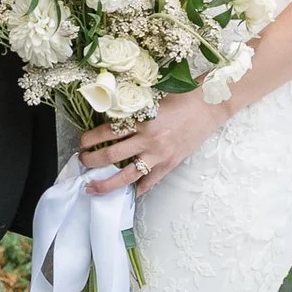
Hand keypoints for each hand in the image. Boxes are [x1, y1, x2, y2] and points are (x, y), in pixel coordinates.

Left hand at [79, 92, 219, 196]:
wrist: (209, 107)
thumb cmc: (182, 97)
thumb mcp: (152, 100)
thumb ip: (134, 111)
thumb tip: (112, 123)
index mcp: (141, 118)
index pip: (106, 132)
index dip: (89, 139)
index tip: (82, 143)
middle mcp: (147, 138)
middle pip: (110, 155)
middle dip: (91, 161)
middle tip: (82, 162)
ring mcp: (158, 154)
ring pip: (126, 175)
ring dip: (106, 184)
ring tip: (92, 188)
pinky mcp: (169, 164)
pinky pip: (149, 182)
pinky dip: (138, 189)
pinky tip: (128, 193)